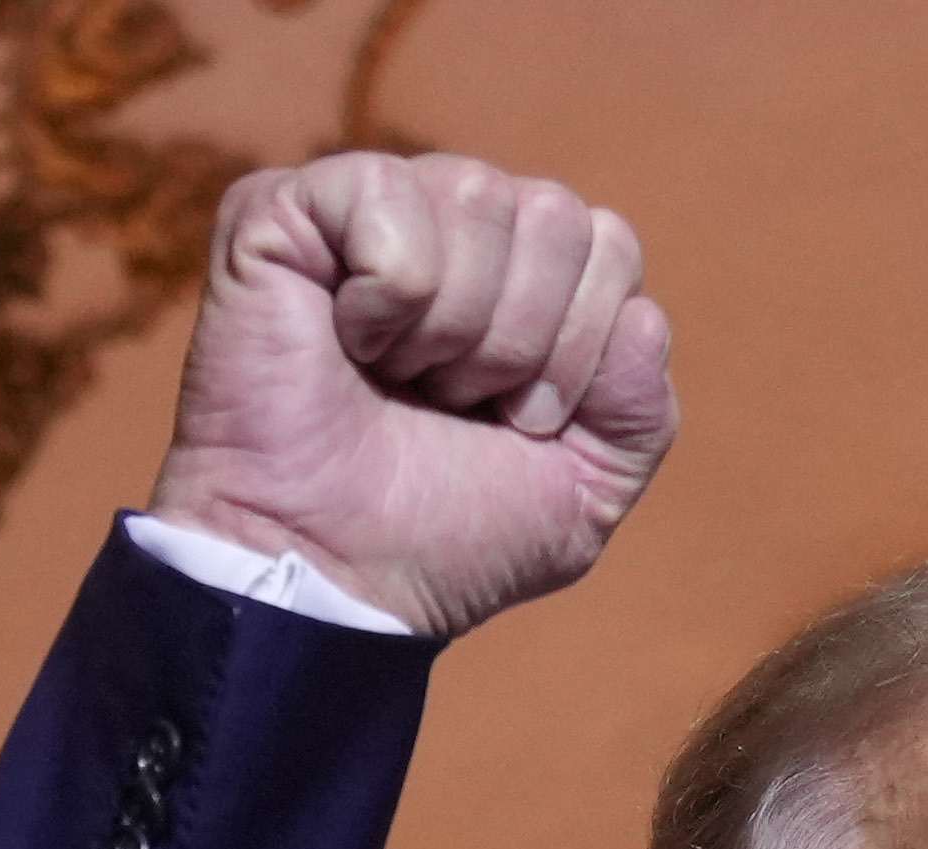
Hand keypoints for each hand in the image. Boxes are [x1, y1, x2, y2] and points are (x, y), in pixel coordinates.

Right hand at [146, 152, 678, 639]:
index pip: (612, 244)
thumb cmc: (447, 536)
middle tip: (452, 402)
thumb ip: (642, 411)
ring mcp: (371, 208)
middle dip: (521, 340)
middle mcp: (456, 225)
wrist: (337, 575)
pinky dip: (386, 295)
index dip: (581, 348)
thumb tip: (643, 314)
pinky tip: (346, 340)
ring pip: (478, 195)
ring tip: (397, 378)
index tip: (518, 421)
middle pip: (558, 214)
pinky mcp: (283, 207)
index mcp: (529, 275)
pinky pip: (387, 195)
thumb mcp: (586, 492)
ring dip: (452, 326)